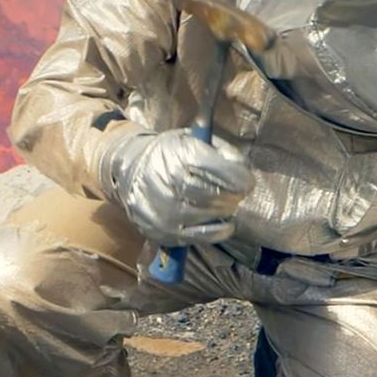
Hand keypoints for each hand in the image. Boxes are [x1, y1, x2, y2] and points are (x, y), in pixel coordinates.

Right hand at [99, 129, 252, 246]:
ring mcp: (162, 211)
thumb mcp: (191, 139)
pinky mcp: (162, 231)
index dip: (239, 178)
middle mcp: (166, 184)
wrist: (130, 170)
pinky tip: (224, 223)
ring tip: (225, 203)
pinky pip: (200, 236)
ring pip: (208, 215)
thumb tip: (243, 173)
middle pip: (214, 195)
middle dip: (232, 195)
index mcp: (175, 156)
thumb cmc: (168, 154)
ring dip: (224, 210)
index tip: (246, 182)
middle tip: (236, 192)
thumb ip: (220, 152)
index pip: (217, 170)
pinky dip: (219, 231)